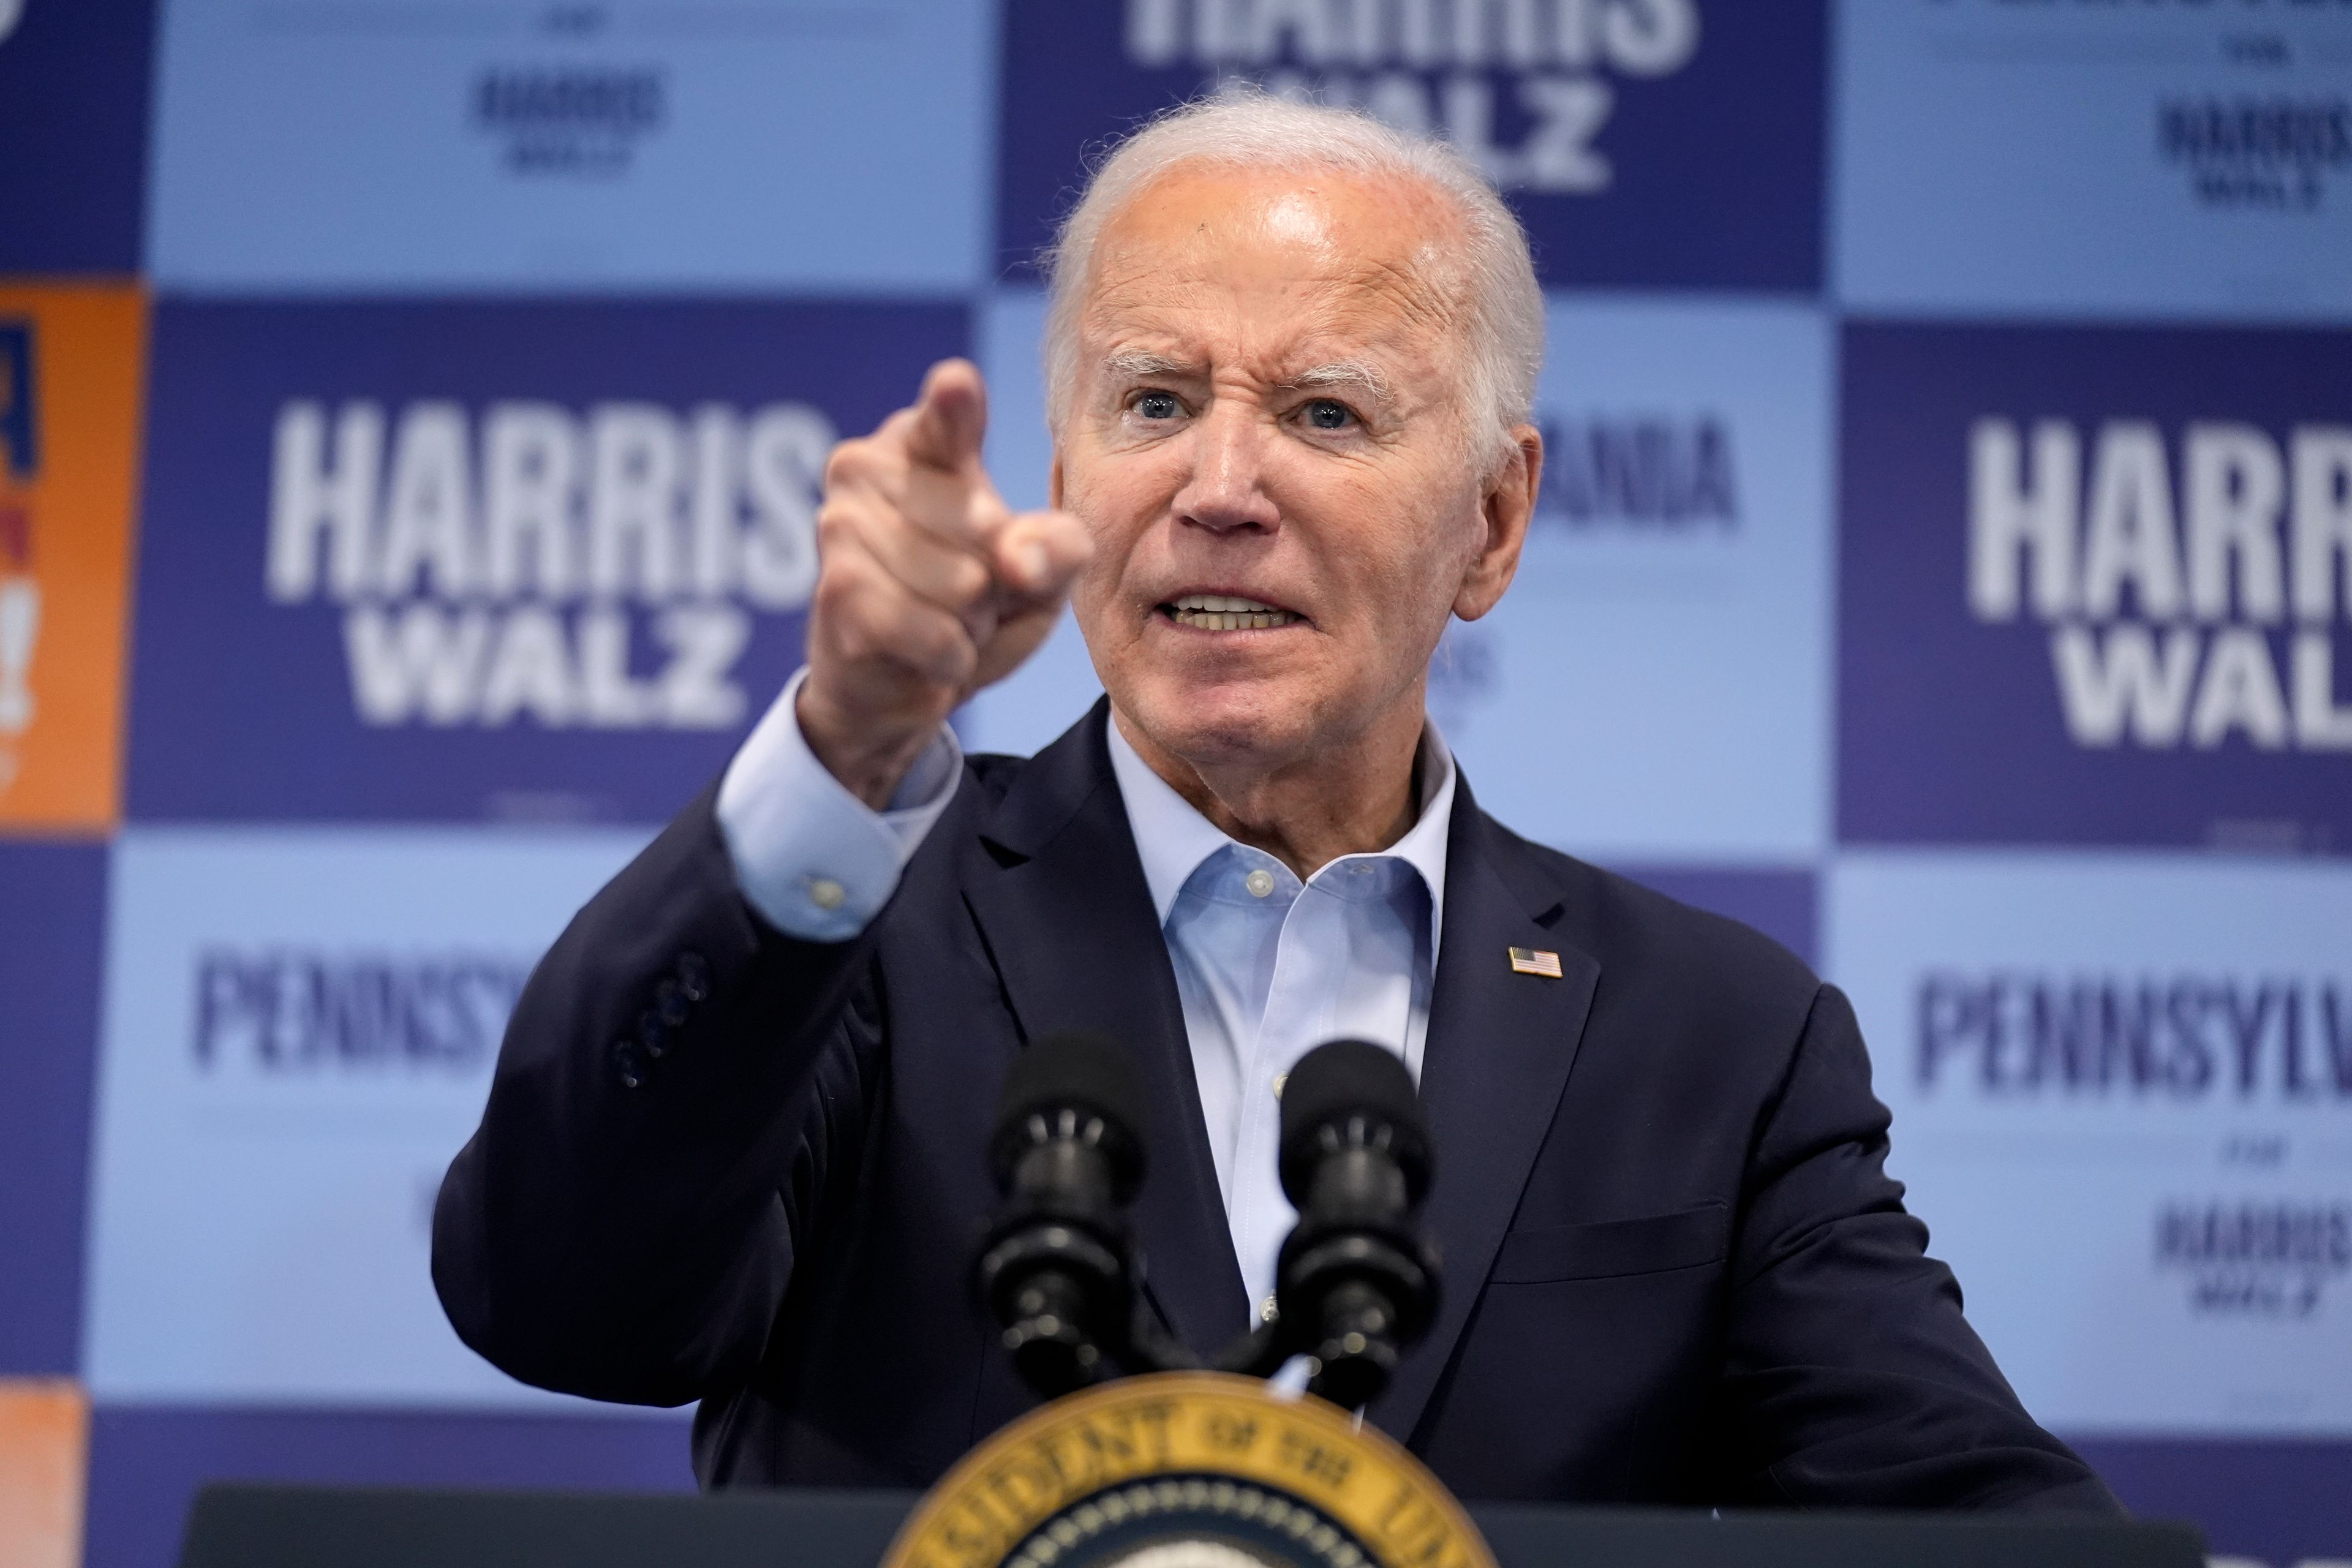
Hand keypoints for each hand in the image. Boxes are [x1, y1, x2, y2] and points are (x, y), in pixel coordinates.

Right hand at [797, 359, 1091, 807]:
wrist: (904, 680)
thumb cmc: (976, 603)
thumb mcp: (1042, 572)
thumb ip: (1056, 550)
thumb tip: (1018, 560)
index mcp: (926, 440)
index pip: (949, 413)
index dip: (955, 402)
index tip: (955, 385)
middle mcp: (867, 463)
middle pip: (986, 527)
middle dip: (997, 581)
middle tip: (969, 592)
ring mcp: (841, 523)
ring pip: (960, 585)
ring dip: (971, 624)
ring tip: (944, 619)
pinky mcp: (835, 588)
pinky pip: (931, 631)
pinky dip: (950, 657)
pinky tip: (929, 653)